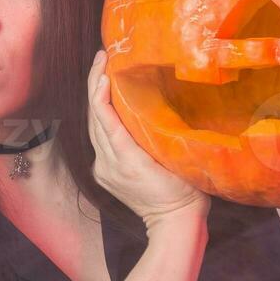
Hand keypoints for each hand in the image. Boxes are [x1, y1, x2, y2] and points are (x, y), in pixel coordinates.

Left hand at [87, 49, 208, 228]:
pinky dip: (100, 117)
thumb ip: (159, 134)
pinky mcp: (103, 173)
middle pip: (93, 118)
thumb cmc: (186, 191)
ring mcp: (103, 169)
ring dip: (95, 99)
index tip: (103, 67)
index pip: (104, 119)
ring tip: (101, 70)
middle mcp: (108, 164)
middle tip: (101, 56)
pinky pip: (98, 139)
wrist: (173, 224)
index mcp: (126, 160)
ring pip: (93, 128)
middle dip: (94, 85)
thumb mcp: (178, 158)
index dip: (100, 91)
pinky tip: (105, 99)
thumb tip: (149, 102)